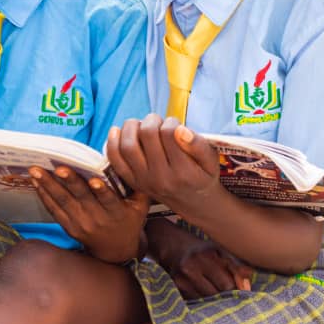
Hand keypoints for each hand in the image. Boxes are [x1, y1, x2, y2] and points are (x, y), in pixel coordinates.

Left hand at [29, 165, 149, 263]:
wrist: (115, 250)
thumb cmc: (129, 220)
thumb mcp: (140, 205)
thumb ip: (136, 184)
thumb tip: (128, 158)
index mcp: (117, 211)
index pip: (109, 199)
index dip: (101, 190)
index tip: (94, 180)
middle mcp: (97, 218)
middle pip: (81, 197)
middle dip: (68, 181)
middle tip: (57, 167)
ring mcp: (80, 223)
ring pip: (63, 202)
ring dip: (48, 185)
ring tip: (36, 170)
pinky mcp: (69, 227)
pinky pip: (54, 210)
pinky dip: (44, 195)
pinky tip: (36, 182)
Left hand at [106, 114, 222, 211]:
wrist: (194, 203)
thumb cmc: (203, 175)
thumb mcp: (211, 160)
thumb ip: (198, 144)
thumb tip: (179, 130)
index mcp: (183, 171)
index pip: (169, 133)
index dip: (171, 121)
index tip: (175, 124)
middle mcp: (161, 177)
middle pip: (147, 134)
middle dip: (152, 120)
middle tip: (158, 121)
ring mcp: (144, 181)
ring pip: (128, 145)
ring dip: (132, 127)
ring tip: (141, 125)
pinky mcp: (133, 182)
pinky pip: (115, 160)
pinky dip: (112, 142)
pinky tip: (117, 131)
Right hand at [148, 220, 252, 297]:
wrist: (174, 247)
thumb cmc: (204, 252)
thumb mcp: (222, 252)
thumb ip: (238, 267)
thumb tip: (247, 287)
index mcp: (209, 253)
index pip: (228, 283)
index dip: (236, 290)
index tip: (240, 292)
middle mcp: (193, 263)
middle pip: (218, 293)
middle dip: (226, 295)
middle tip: (228, 293)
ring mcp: (182, 276)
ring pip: (207, 299)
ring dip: (214, 300)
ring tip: (214, 291)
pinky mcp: (175, 285)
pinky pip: (195, 301)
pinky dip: (202, 300)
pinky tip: (202, 292)